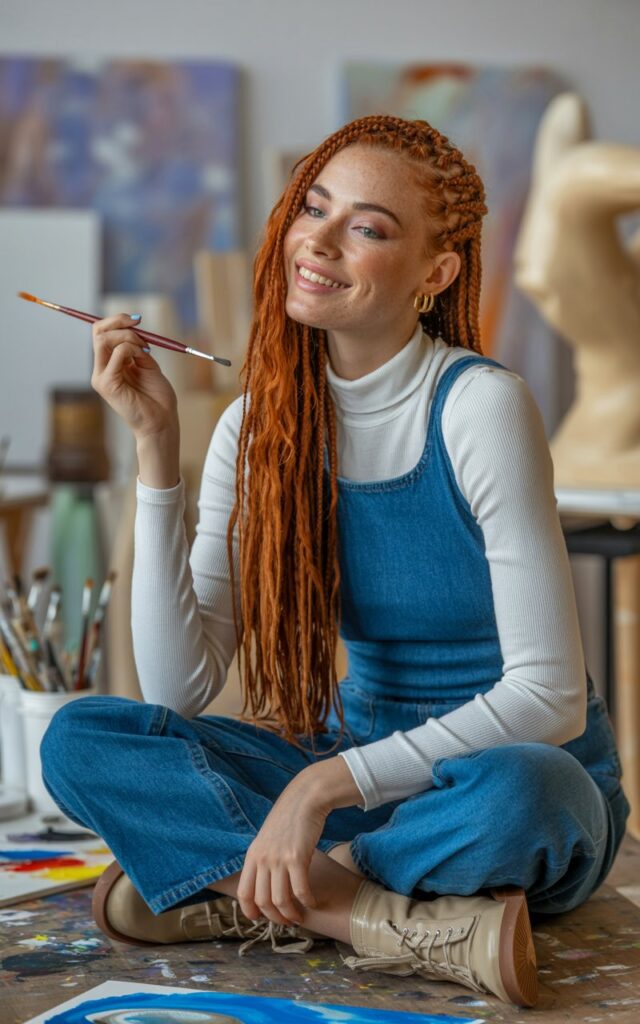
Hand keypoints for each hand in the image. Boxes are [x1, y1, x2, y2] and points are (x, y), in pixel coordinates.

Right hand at [91, 313, 177, 440]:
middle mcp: (101, 370)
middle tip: (139, 324)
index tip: (137, 320)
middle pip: (97, 332)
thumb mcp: (148, 365)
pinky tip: (143, 358)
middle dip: (118, 322)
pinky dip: (132, 349)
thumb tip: (132, 327)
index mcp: (109, 365)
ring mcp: (101, 377)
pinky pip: (117, 353)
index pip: (101, 334)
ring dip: (128, 336)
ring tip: (145, 347)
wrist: (161, 422)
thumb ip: (137, 348)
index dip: (116, 321)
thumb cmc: (157, 398)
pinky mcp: (107, 384)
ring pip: (104, 340)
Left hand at [236, 756, 361, 927]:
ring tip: (299, 917)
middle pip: (263, 901)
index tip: (261, 918)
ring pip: (280, 900)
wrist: (305, 799)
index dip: (250, 911)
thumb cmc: (289, 818)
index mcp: (252, 855)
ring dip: (290, 914)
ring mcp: (279, 858)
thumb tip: (266, 881)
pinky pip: (300, 890)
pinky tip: (313, 902)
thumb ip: (264, 858)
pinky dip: (307, 901)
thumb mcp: (268, 838)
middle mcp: (262, 859)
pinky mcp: (297, 857)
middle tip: (286, 921)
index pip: (244, 893)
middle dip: (275, 917)